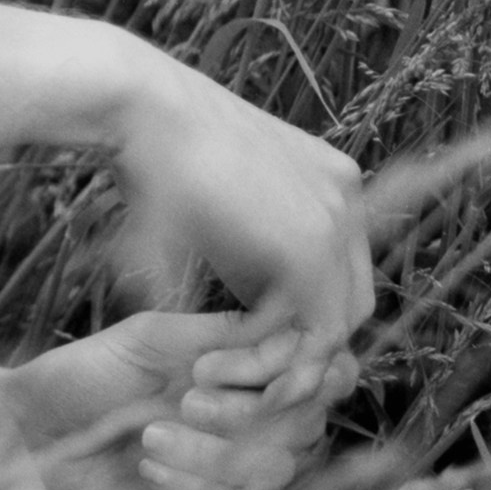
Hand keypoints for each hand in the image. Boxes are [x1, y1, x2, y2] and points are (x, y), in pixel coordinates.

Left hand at [2, 309, 356, 489]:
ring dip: (215, 455)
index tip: (229, 368)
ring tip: (148, 438)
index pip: (319, 377)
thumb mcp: (149, 339)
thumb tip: (290, 320)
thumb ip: (222, 332)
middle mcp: (249, 425)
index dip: (297, 373)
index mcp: (243, 375)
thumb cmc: (82, 378)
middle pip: (305, 428)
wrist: (28, 441)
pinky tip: (149, 475)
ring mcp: (234, 476)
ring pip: (274, 473)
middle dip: (248, 413)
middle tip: (185, 399)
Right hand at [106, 49, 371, 355]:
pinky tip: (208, 366)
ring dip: (275, 368)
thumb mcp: (212, 202)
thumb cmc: (152, 151)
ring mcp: (335, 222)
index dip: (300, 318)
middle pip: (351, 306)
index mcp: (330, 184)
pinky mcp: (308, 248)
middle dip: (298, 352)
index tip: (243, 345)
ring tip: (215, 382)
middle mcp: (346, 200)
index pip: (341, 275)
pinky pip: (303, 332)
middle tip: (238, 375)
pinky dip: (258, 360)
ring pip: (331, 329)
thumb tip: (230, 307)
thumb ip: (239, 247)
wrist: (139, 107)